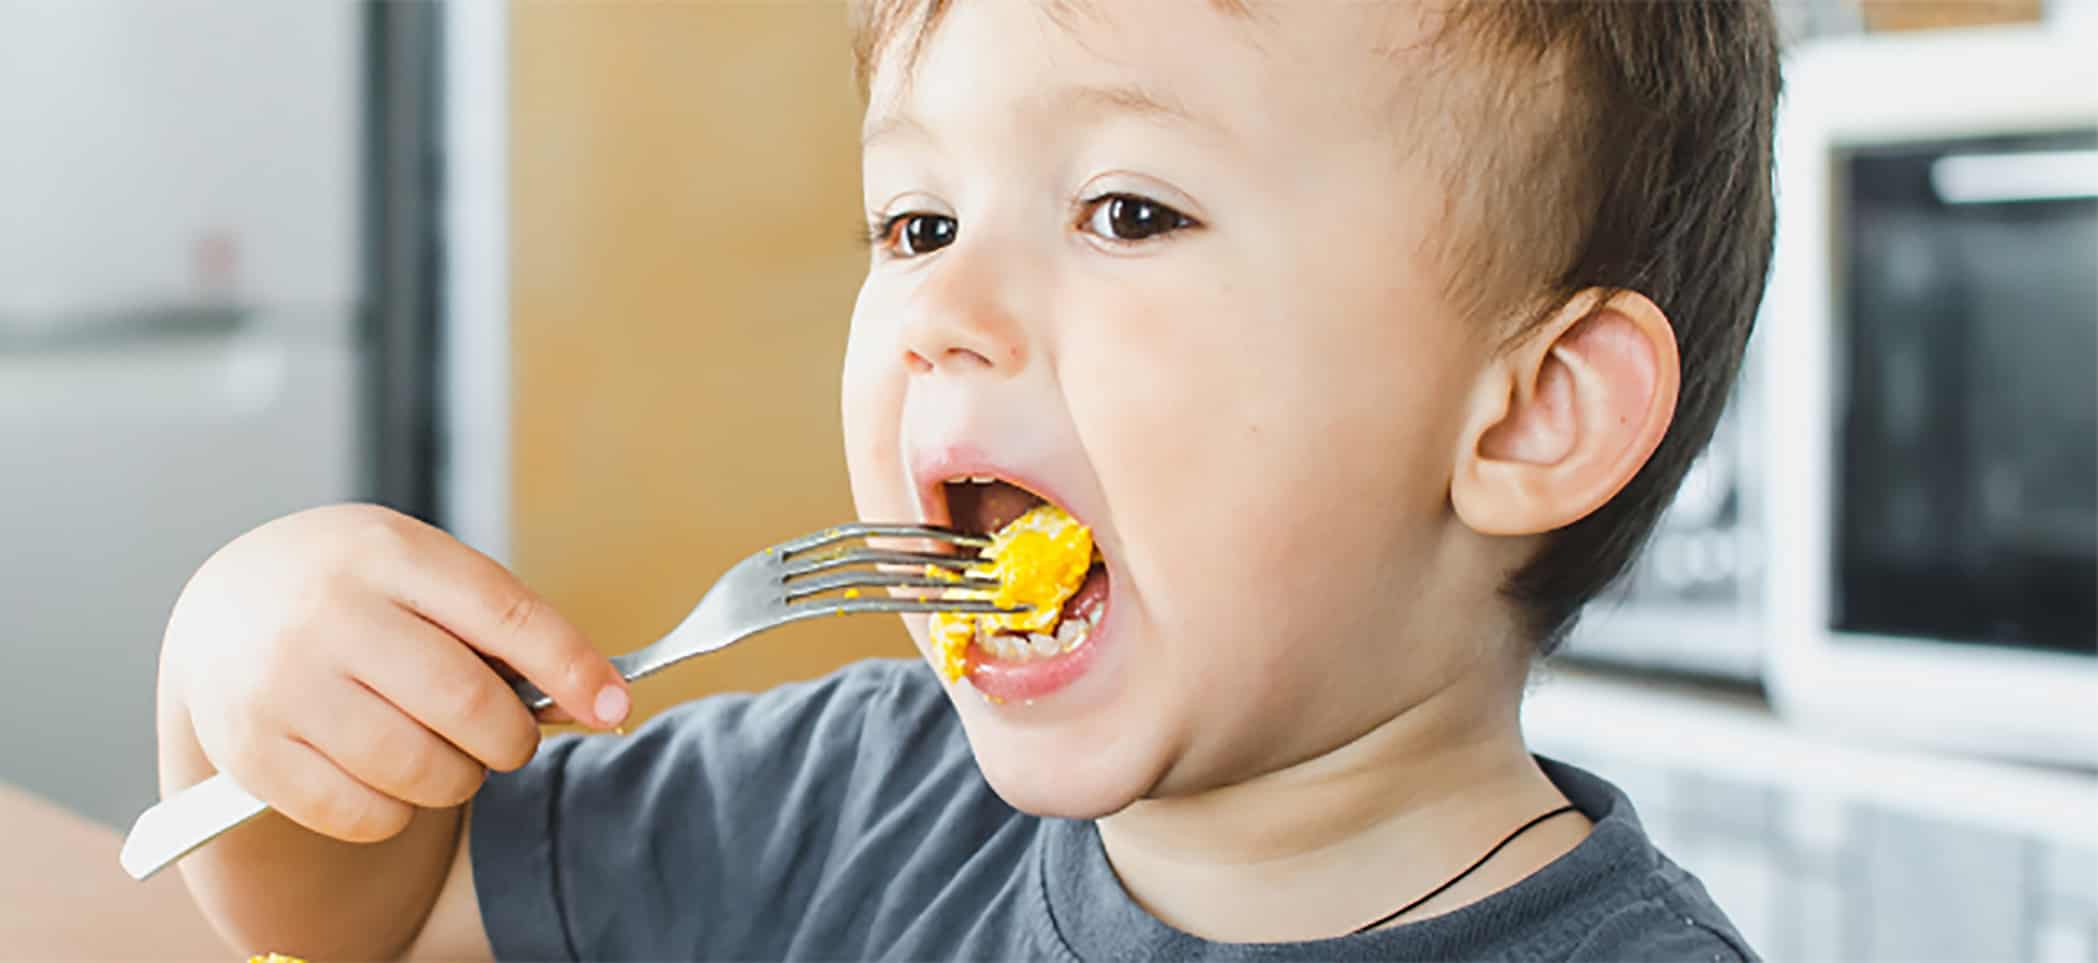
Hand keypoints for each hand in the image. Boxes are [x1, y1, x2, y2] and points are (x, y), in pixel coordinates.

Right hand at [161, 504, 629, 842]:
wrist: (228, 608)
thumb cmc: (361, 594)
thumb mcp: (424, 574)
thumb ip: (504, 629)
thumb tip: (598, 699)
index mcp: (389, 552)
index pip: (503, 614)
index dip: (571, 666)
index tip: (614, 705)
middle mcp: (328, 612)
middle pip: (466, 703)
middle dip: (511, 738)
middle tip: (508, 740)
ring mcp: (282, 684)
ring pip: (421, 770)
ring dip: (459, 780)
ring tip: (445, 755)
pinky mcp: (252, 752)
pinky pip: (367, 815)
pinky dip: (398, 812)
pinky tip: (385, 776)